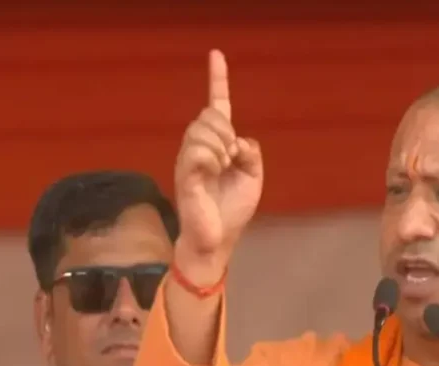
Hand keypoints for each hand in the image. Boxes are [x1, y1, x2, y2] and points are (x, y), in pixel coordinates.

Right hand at [174, 49, 262, 278]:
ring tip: (222, 168)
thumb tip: (238, 140)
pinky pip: (199, 150)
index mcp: (217, 145)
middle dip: (227, 132)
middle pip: (211, 115)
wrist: (218, 239)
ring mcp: (188, 158)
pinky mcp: (184, 172)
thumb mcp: (253, 177)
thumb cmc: (232, 210)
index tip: (216, 54)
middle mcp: (198, 147)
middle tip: (231, 159)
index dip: (218, 80)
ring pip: (205, 130)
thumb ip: (251, 152)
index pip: (216, 106)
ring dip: (222, 148)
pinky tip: (213, 171)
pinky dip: (213, 158)